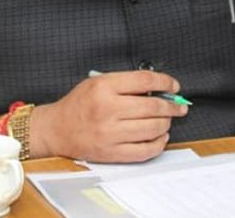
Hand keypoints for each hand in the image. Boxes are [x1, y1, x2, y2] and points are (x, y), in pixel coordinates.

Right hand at [31, 70, 188, 161]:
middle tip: (179, 106)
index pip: (145, 81)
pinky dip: (158, 144)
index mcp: (104, 87)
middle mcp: (107, 110)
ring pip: (152, 129)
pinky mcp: (111, 152)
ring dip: (166, 124)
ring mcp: (110, 134)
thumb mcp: (98, 83)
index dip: (165, 82)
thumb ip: (125, 83)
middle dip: (172, 106)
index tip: (173, 86)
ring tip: (167, 120)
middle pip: (153, 107)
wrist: (56, 130)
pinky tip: (160, 137)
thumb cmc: (78, 105)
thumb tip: (158, 89)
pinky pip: (144, 151)